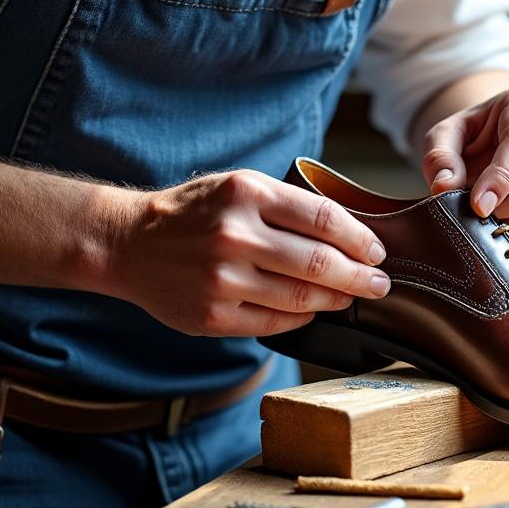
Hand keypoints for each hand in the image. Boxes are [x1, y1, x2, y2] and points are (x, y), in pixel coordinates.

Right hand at [105, 170, 389, 336]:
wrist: (129, 243)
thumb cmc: (193, 212)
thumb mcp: (237, 185)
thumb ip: (288, 204)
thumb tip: (351, 231)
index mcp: (246, 193)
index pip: (324, 219)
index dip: (360, 239)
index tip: (377, 251)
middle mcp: (235, 235)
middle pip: (320, 263)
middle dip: (360, 277)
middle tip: (380, 283)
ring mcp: (222, 279)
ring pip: (302, 298)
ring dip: (337, 300)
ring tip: (351, 297)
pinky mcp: (213, 315)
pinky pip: (276, 322)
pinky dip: (303, 317)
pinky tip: (313, 310)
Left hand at [420, 85, 508, 234]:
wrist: (487, 138)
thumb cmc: (469, 133)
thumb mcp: (445, 134)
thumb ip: (440, 157)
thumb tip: (444, 187)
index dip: (501, 177)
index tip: (479, 206)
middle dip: (504, 205)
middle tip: (475, 214)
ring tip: (487, 220)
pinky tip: (503, 226)